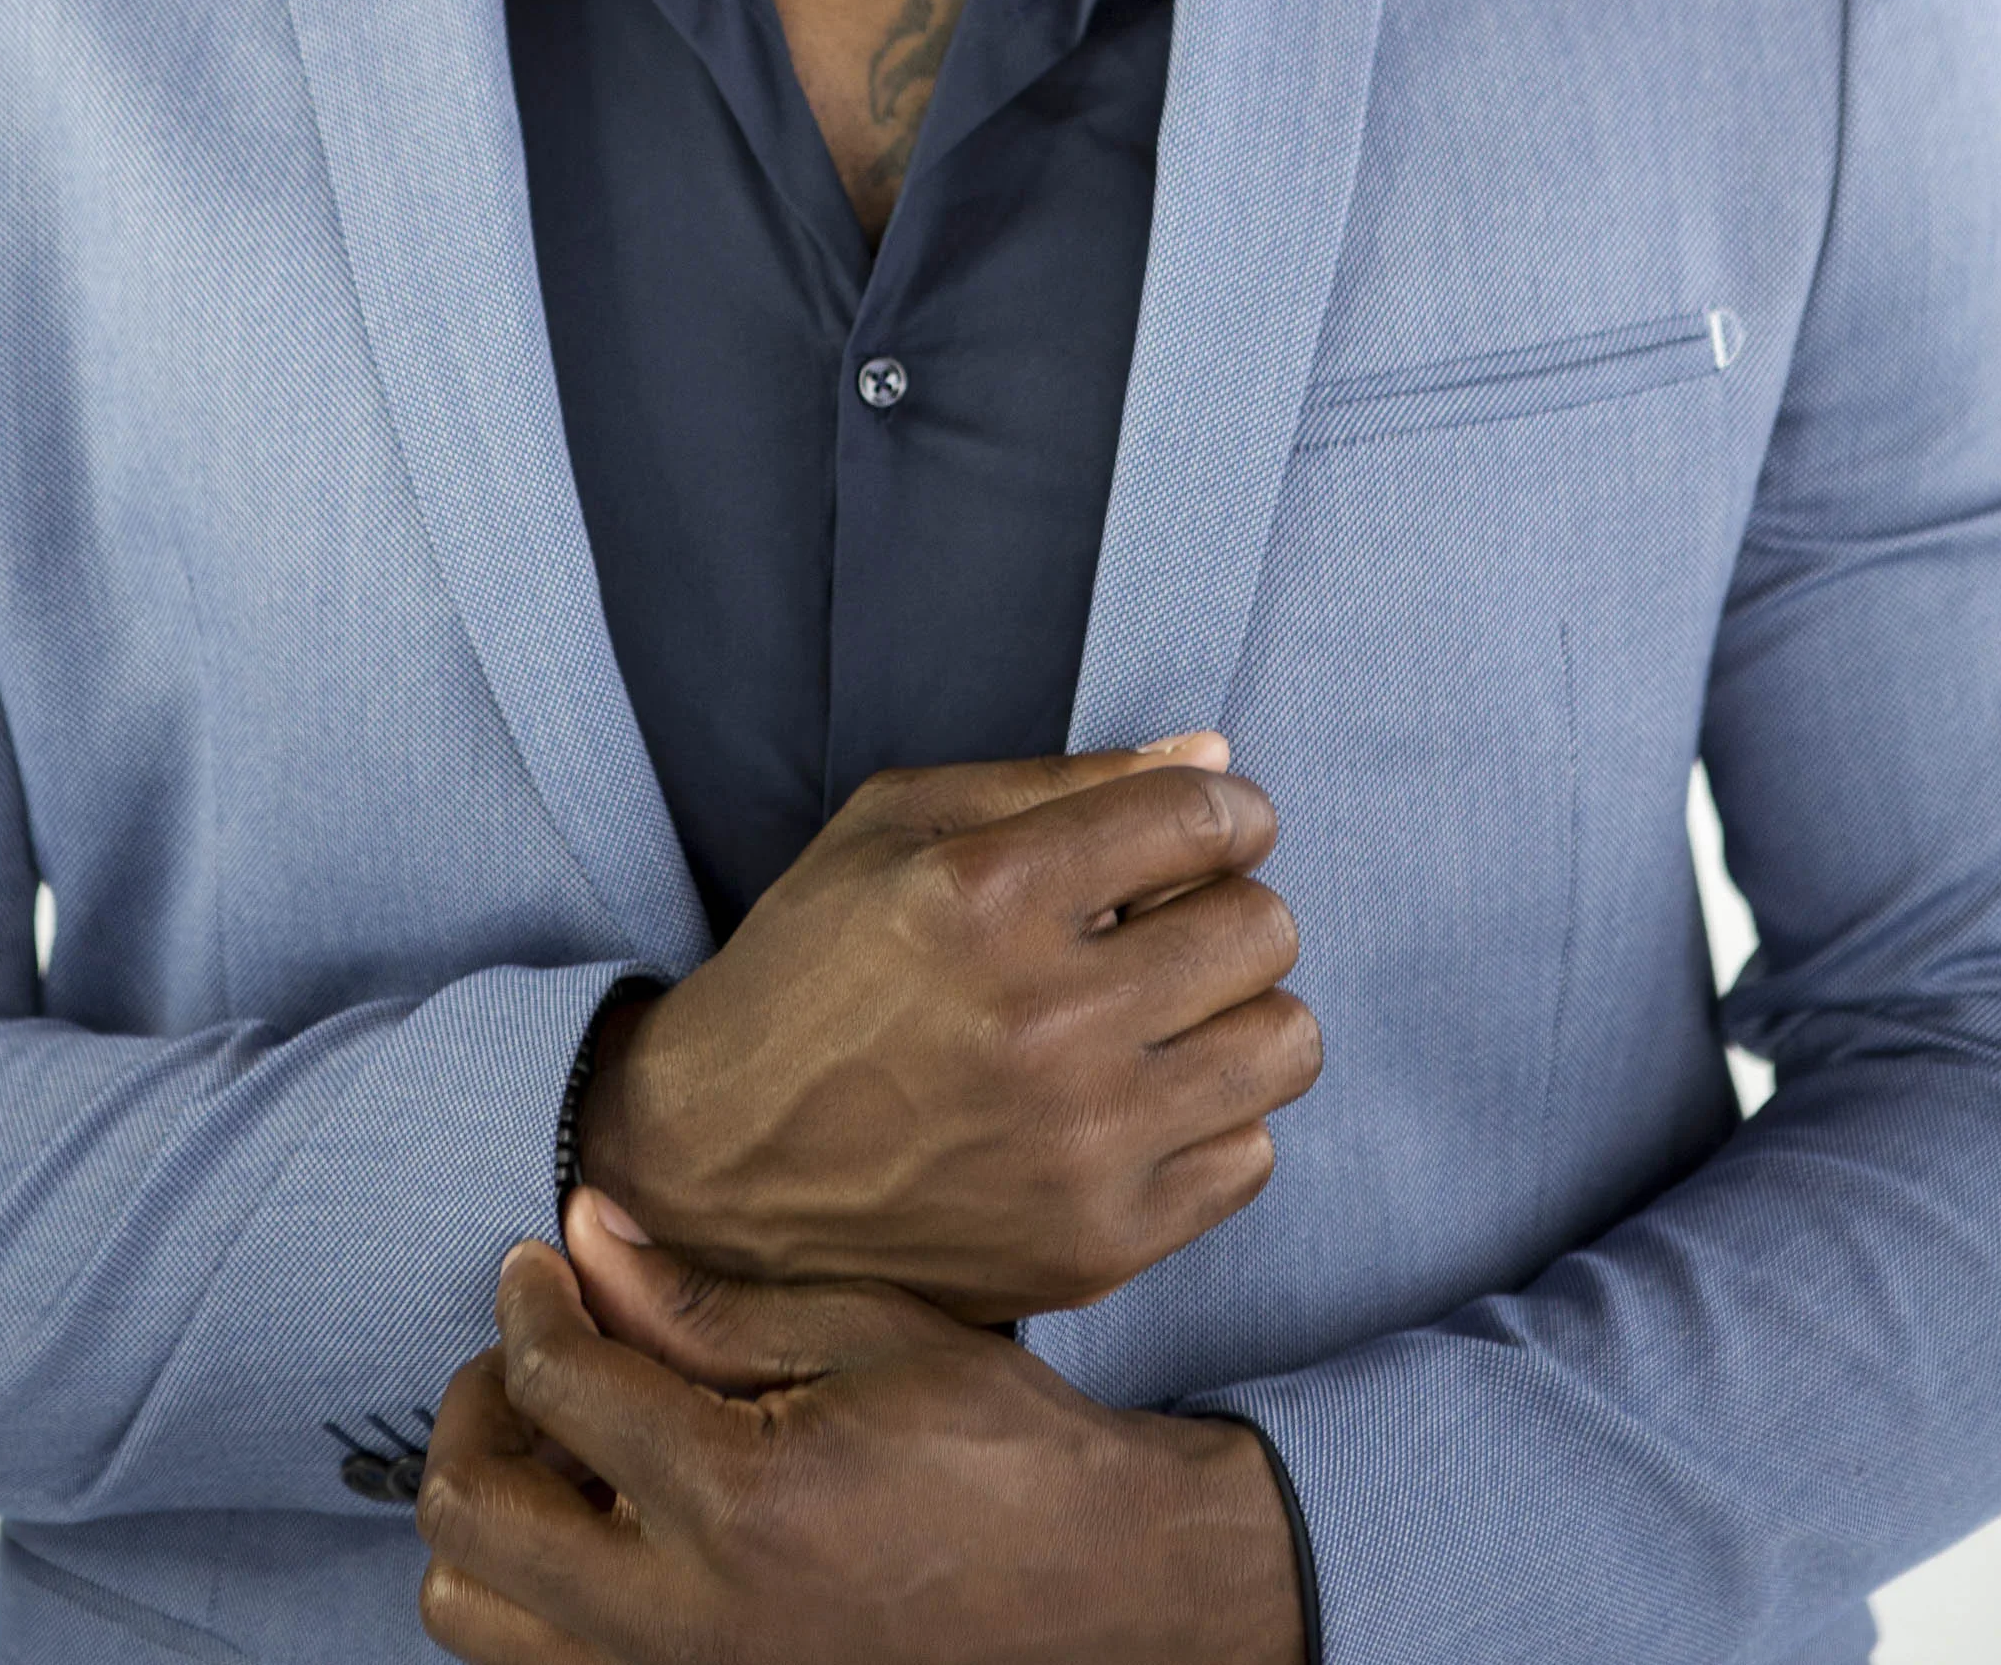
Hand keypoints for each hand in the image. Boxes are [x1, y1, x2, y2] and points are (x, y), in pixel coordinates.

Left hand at [416, 1193, 1307, 1664]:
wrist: (1096, 1595)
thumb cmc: (998, 1449)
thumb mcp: (868, 1334)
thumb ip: (705, 1299)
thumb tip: (583, 1231)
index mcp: (736, 1501)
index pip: (552, 1384)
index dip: (527, 1299)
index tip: (541, 1261)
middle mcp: (684, 1624)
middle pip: (468, 1519)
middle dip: (477, 1407)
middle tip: (535, 1350)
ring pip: (473, 1619)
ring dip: (491, 1514)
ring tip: (566, 1446)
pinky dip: (534, 1590)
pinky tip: (609, 1523)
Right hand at [578, 737, 1317, 1320]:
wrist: (717, 1162)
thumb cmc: (811, 967)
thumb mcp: (897, 824)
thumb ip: (1062, 779)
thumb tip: (1215, 756)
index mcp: (988, 893)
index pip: (1205, 818)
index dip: (1226, 810)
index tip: (1206, 829)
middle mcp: (1044, 1020)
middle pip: (1265, 929)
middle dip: (1227, 906)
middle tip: (1168, 923)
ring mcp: (1077, 1145)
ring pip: (1284, 1043)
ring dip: (1237, 1013)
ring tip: (1164, 1013)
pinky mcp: (1096, 1244)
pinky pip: (1251, 1155)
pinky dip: (1209, 1118)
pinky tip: (1133, 1099)